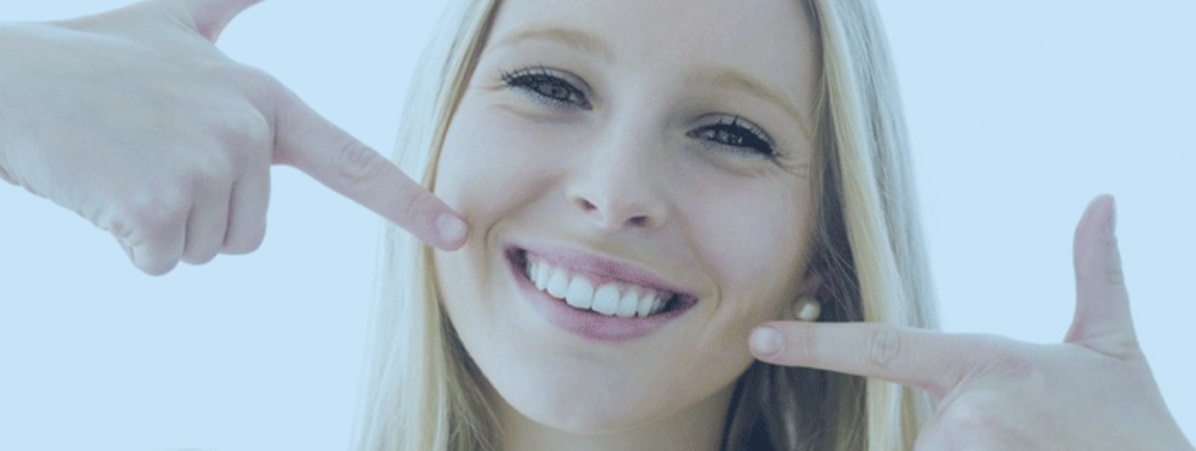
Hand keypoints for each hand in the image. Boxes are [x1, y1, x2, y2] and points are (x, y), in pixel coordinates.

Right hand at [0, 0, 466, 275]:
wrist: (5, 84)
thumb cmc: (92, 59)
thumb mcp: (175, 19)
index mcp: (262, 98)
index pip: (350, 159)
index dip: (408, 201)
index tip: (458, 234)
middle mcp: (246, 131)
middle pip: (252, 231)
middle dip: (199, 213)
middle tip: (147, 158)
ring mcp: (203, 167)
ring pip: (210, 248)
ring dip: (165, 226)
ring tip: (127, 167)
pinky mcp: (155, 206)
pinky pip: (165, 261)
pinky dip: (129, 242)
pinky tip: (104, 190)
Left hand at [750, 196, 1192, 449]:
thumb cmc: (1129, 421)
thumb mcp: (1113, 344)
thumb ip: (1095, 273)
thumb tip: (1103, 201)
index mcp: (986, 363)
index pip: (883, 348)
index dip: (816, 343)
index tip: (759, 338)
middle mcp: (970, 413)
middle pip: (919, 438)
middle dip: (955, 445)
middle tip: (1015, 439)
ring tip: (1024, 446)